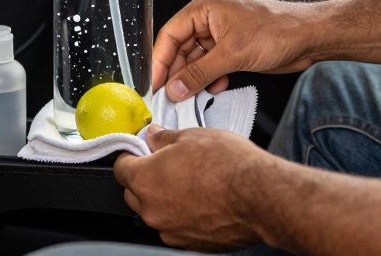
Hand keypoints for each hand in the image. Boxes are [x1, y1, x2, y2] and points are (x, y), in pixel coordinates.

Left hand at [114, 126, 271, 250]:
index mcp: (146, 179)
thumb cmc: (230, 166)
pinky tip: (201, 200)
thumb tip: (154, 136)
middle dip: (144, 178)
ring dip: (163, 198)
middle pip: (133, 193)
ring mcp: (170, 230)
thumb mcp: (193, 136)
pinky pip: (174, 226)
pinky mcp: (188, 244)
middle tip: (167, 164)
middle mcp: (152, 210)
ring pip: (155, 212)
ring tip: (190, 182)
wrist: (260, 196)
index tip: (140, 151)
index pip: (120, 167)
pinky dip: (181, 215)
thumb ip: (165, 138)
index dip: (130, 155)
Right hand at [153, 0, 323, 100]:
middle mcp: (209, 18)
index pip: (170, 34)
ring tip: (190, 96)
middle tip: (170, 96)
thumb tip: (175, 88)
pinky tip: (214, 87)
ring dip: (194, 78)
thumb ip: (200, 73)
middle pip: (180, 48)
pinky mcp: (232, 47)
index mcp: (204, 7)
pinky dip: (210, 77)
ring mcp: (221, 33)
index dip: (160, 60)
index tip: (154, 83)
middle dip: (177, 72)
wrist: (308, 36)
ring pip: (196, 59)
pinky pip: (211, 65)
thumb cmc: (277, 30)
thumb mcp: (232, 55)